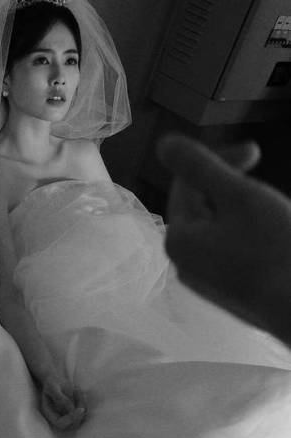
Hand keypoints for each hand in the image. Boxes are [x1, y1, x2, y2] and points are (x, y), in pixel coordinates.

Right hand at [39, 376, 86, 430]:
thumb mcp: (53, 387)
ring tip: (75, 389)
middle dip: (79, 412)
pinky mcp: (76, 412)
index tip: (80, 410)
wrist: (56, 380)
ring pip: (81, 418)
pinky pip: (86, 410)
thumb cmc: (52, 383)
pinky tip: (78, 390)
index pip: (60, 423)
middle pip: (73, 424)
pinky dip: (84, 400)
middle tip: (79, 396)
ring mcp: (68, 416)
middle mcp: (58, 418)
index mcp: (49, 414)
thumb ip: (60, 399)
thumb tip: (71, 409)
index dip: (71, 419)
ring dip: (82, 403)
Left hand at [158, 133, 290, 344]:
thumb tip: (163, 143)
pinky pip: (230, 252)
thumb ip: (200, 166)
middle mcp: (183, 263)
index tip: (256, 151)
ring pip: (217, 229)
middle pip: (200, 207)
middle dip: (230, 186)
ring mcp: (205, 282)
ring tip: (273, 210)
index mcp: (177, 238)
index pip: (186, 183)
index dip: (220, 159)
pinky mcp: (228, 294)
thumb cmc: (274, 248)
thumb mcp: (239, 196)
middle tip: (265, 180)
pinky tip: (273, 235)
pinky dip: (248, 235)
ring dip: (241, 209)